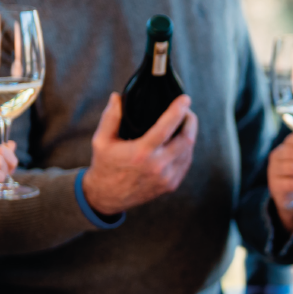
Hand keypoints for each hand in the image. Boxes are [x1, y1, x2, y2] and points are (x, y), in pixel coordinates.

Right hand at [84, 94, 197, 215]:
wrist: (107, 196)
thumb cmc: (104, 165)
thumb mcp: (101, 141)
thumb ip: (110, 117)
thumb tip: (117, 96)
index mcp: (141, 154)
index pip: (166, 128)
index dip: (178, 111)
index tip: (185, 98)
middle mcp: (157, 167)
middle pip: (186, 139)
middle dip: (190, 121)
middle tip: (186, 110)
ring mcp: (166, 178)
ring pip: (189, 151)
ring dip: (190, 135)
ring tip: (184, 123)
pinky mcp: (171, 185)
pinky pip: (185, 163)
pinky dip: (186, 150)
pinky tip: (181, 141)